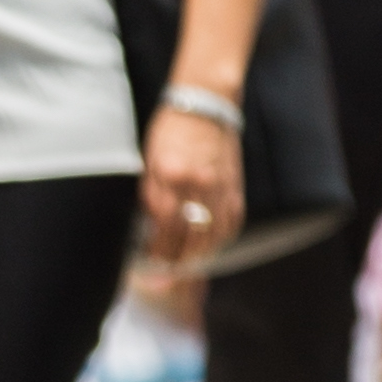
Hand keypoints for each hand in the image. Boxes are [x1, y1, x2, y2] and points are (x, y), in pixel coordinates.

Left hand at [136, 101, 243, 270]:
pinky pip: (230, 224)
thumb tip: (147, 230)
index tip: (146, 266)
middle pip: (187, 238)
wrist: (205, 102)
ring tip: (182, 269)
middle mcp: (198, 184)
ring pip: (211, 237)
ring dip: (196, 259)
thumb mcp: (149, 160)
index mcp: (172, 175)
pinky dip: (218, 242)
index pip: (163, 227)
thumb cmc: (171, 129)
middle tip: (162, 279)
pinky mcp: (235, 186)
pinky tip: (207, 251)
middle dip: (173, 264)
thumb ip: (150, 195)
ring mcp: (220, 187)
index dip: (155, 252)